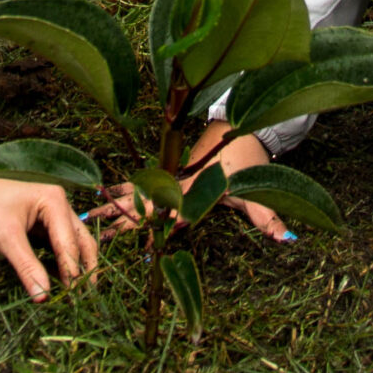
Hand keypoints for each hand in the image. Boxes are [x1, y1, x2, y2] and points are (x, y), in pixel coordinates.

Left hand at [0, 173, 98, 299]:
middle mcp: (57, 205)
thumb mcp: (5, 237)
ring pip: (69, 245)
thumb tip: (44, 297)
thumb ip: (27, 267)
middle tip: (85, 300)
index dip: (74, 273)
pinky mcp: (37, 224)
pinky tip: (56, 282)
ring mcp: (48, 214)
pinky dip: (57, 263)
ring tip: (74, 296)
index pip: (70, 244)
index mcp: (54, 201)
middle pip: (80, 242)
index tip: (76, 300)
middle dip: (84, 269)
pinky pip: (53, 246)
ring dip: (71, 267)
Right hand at [95, 123, 292, 239]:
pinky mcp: (166, 175)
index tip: (138, 242)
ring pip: (134, 192)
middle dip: (119, 215)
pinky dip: (119, 193)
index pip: (170, 212)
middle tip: (93, 226)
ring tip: (87, 214)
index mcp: (192, 190)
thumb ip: (267, 217)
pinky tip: (102, 198)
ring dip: (112, 204)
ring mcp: (167, 178)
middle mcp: (174, 183)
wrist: (239, 130)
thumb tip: (286, 237)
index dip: (155, 226)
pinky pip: (138, 186)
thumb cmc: (247, 163)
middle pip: (142, 201)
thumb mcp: (256, 193)